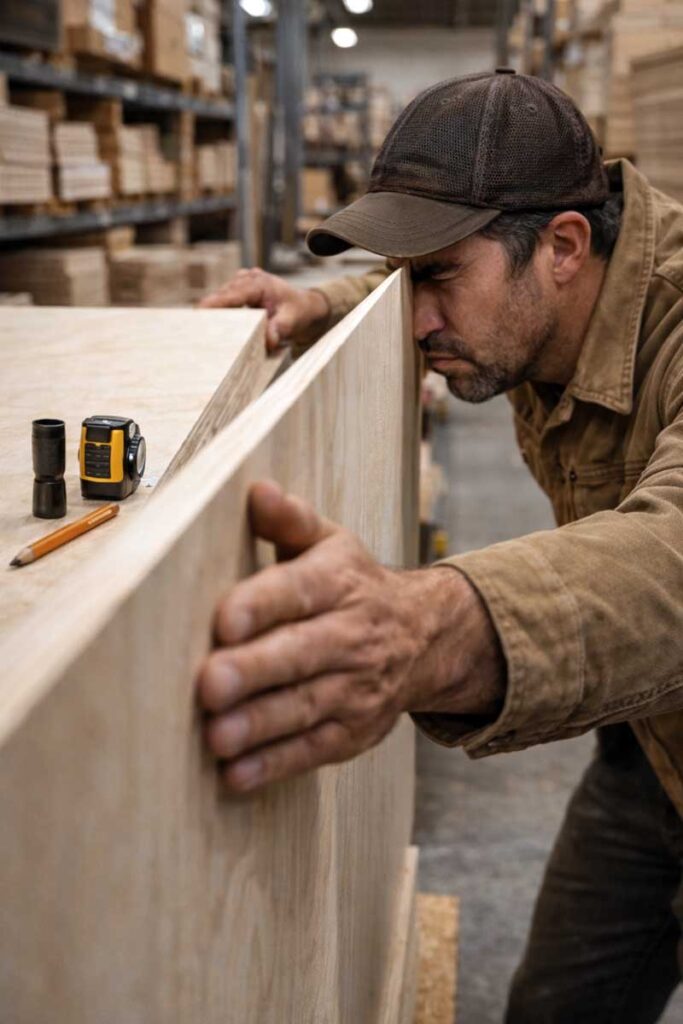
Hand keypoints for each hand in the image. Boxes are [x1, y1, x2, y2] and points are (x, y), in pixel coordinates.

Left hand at [196, 481, 505, 792]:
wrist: (426, 636)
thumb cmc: (354, 585)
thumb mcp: (330, 542)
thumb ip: (289, 521)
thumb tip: (256, 490)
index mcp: (339, 582)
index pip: (299, 590)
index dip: (263, 604)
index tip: (225, 618)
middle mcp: (351, 635)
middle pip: (302, 653)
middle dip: (256, 670)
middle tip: (209, 683)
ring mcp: (356, 688)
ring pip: (306, 706)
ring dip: (260, 724)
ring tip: (216, 736)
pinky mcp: (352, 731)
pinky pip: (313, 749)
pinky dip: (275, 765)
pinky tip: (236, 775)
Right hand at [199, 267, 330, 351]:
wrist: (303, 306)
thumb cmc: (298, 312)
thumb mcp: (292, 322)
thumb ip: (279, 330)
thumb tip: (268, 341)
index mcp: (260, 283)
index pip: (233, 294)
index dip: (215, 303)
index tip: (199, 311)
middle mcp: (247, 279)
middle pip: (222, 296)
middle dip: (211, 312)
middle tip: (197, 332)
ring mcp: (241, 282)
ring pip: (221, 299)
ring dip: (215, 314)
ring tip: (203, 332)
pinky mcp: (237, 290)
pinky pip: (224, 301)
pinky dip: (220, 313)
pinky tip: (214, 328)